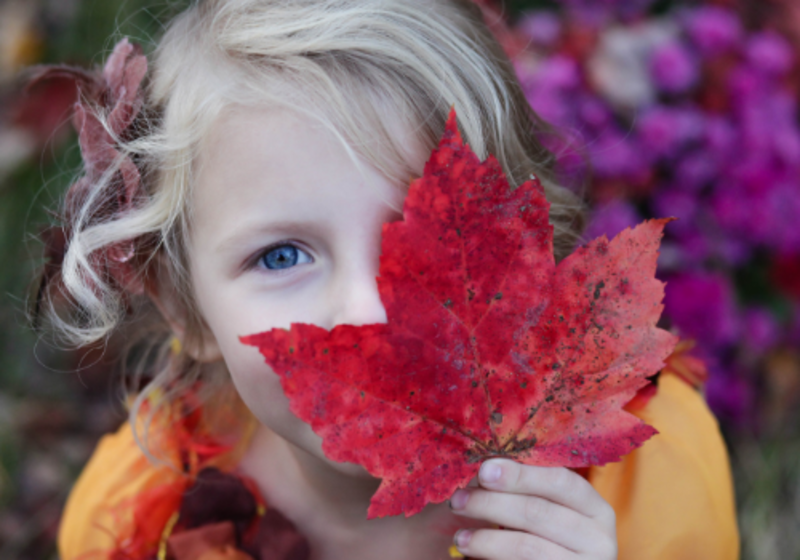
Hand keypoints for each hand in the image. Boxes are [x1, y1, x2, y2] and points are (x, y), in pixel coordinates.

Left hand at [449, 459, 616, 558]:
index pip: (560, 481)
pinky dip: (491, 556)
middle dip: (491, 503)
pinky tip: (470, 551)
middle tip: (457, 501)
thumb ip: (523, 488)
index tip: (483, 470)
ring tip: (459, 536)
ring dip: (485, 538)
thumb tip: (485, 467)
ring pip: (527, 547)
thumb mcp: (543, 509)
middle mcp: (599, 540)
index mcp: (596, 509)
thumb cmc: (543, 538)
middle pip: (538, 512)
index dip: (520, 474)